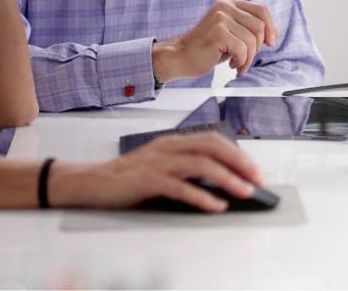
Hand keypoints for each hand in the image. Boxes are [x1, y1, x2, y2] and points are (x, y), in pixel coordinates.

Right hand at [49, 132, 262, 211]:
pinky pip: (180, 187)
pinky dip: (201, 196)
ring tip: (244, 193)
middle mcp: (166, 148)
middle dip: (239, 163)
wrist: (89, 182)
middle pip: (211, 147)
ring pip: (200, 165)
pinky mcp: (146, 180)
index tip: (255, 171)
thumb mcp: (159, 167)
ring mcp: (156, 162)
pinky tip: (215, 206)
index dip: (237, 154)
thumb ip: (184, 170)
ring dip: (227, 179)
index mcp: (172, 142)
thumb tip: (219, 184)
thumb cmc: (126, 179)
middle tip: (257, 180)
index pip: (212, 140)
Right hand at [152, 0, 278, 81]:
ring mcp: (220, 18)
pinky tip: (231, 65)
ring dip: (248, 58)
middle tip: (245, 59)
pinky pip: (242, 49)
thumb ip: (251, 30)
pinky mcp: (217, 32)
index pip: (261, 10)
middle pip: (260, 26)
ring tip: (237, 64)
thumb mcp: (233, 34)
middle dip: (257, 48)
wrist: (182, 57)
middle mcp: (225, 6)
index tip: (270, 43)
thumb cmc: (207, 48)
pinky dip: (241, 61)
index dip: (271, 27)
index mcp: (229, 3)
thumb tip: (276, 32)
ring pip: (252, 40)